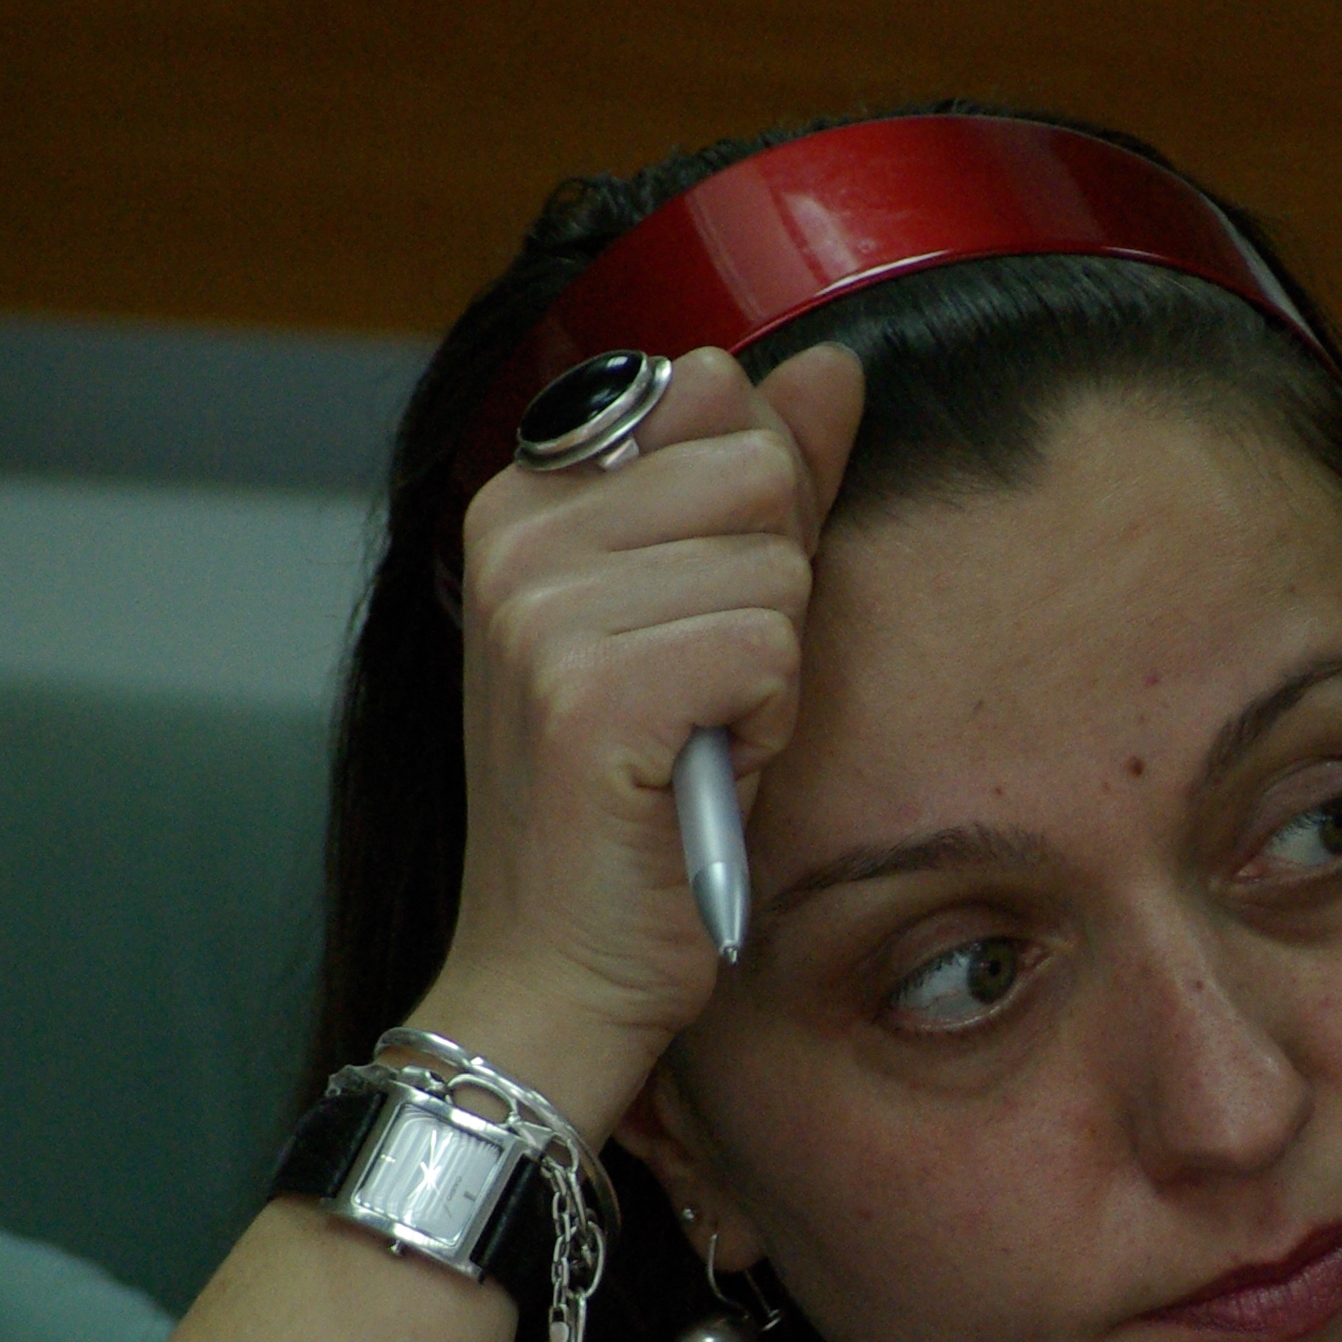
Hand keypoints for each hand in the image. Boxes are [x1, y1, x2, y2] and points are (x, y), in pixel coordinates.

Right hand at [410, 342, 864, 1138]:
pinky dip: (765, 726)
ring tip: (696, 744)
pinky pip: (769, 650)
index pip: (714, 406)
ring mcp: (541, 614)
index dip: (747, 525)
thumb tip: (828, 366)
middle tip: (702, 699)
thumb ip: (763, 483)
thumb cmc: (635, 809)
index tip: (685, 625)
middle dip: (770, 597)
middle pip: (757, 479)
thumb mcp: (699, 617)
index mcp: (522, 499)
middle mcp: (514, 538)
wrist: (556, 975)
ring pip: (774, 571)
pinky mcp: (591, 695)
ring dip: (769, 674)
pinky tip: (702, 779)